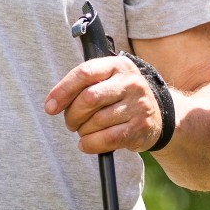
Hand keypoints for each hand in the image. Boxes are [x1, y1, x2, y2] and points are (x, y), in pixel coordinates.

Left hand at [46, 56, 162, 153]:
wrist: (159, 116)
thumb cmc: (122, 98)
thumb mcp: (108, 81)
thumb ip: (84, 85)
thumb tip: (53, 103)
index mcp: (118, 65)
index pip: (84, 73)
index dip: (63, 90)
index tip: (50, 106)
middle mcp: (131, 82)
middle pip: (89, 98)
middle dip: (73, 115)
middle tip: (71, 122)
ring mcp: (138, 105)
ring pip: (96, 121)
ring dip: (82, 131)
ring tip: (85, 131)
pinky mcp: (140, 127)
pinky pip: (107, 139)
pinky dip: (90, 144)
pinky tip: (87, 143)